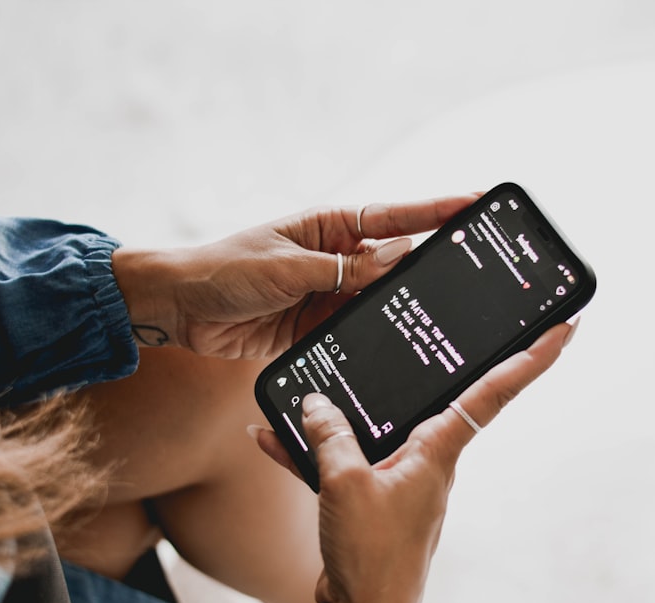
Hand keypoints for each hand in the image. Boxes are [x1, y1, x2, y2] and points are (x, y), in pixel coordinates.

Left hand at [112, 195, 476, 357]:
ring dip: (402, 308)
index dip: (436, 211)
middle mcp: (337, 259)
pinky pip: (355, 332)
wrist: (180, 310)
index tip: (475, 204)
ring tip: (445, 315)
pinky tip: (398, 346)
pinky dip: (373, 339)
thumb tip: (396, 260)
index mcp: (330, 228)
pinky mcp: (318, 328)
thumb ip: (341, 270)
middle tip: (475, 272)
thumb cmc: (225, 269)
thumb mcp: (287, 267)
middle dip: (431, 267)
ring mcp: (330, 294)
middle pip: (395, 263)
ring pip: (379, 301)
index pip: (395, 217)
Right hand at [251, 320, 576, 602]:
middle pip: (438, 400)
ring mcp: (402, 484)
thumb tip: (316, 402)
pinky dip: (315, 453)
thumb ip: (331, 436)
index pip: (495, 393)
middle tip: (457, 324)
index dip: (531, 359)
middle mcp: (428, 465)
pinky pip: (347, 463)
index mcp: (438, 453)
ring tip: (309, 389)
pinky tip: (276, 439)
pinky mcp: (375, 503)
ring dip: (343, 416)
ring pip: (377, 431)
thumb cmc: (371, 555)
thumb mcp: (344, 483)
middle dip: (436, 366)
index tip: (566, 328)